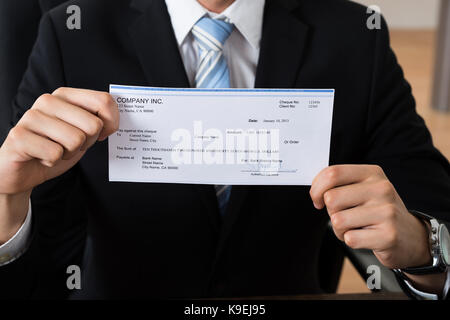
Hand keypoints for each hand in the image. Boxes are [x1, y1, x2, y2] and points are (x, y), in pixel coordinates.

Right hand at [0, 88, 118, 242]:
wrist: (21, 172)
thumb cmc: (55, 149)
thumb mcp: (82, 134)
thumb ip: (98, 122)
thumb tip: (116, 120)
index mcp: (65, 95)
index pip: (104, 100)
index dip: (112, 123)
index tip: (103, 134)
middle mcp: (47, 101)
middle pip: (93, 125)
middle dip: (87, 143)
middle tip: (69, 145)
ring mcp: (31, 117)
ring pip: (76, 140)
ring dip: (69, 153)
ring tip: (54, 150)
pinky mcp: (19, 136)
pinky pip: (55, 153)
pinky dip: (53, 162)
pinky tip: (41, 157)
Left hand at [310, 165, 430, 268]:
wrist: (411, 237)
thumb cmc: (378, 211)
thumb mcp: (363, 189)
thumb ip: (339, 184)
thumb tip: (315, 191)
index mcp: (372, 173)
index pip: (333, 173)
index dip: (316, 189)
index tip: (317, 199)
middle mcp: (382, 189)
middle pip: (331, 198)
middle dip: (330, 212)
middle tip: (344, 216)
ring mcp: (387, 211)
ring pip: (338, 220)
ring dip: (340, 229)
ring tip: (356, 228)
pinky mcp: (388, 235)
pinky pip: (350, 238)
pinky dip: (351, 241)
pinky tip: (365, 238)